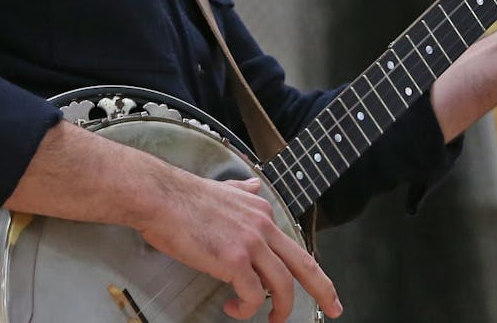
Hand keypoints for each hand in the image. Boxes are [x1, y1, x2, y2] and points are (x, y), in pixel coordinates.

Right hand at [137, 172, 342, 321]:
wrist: (161, 197)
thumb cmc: (184, 198)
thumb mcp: (224, 190)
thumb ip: (242, 191)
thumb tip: (252, 186)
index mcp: (262, 212)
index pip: (292, 246)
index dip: (306, 269)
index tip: (316, 284)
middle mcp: (263, 227)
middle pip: (304, 264)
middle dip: (324, 289)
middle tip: (335, 307)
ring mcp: (251, 244)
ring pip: (283, 285)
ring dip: (281, 308)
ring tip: (272, 320)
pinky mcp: (234, 261)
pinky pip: (253, 295)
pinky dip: (246, 309)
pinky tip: (232, 310)